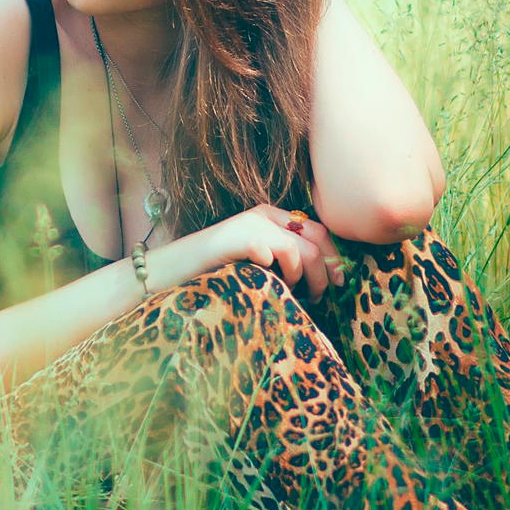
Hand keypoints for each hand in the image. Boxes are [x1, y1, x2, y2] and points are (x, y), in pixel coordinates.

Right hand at [180, 203, 346, 301]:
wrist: (170, 270)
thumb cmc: (211, 271)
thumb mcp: (252, 260)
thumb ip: (278, 257)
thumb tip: (318, 276)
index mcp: (268, 216)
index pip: (316, 229)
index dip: (333, 255)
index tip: (339, 281)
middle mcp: (263, 215)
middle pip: (316, 236)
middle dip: (328, 267)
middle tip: (326, 293)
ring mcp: (251, 225)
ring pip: (302, 250)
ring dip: (306, 278)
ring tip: (295, 294)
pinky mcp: (242, 238)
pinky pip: (279, 255)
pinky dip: (282, 275)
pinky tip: (272, 286)